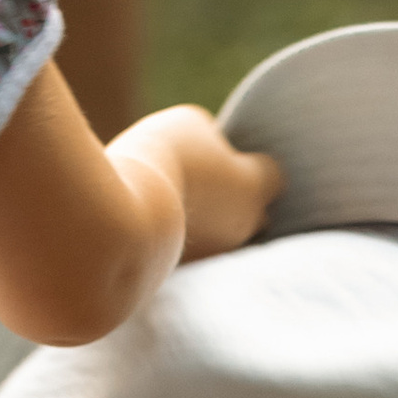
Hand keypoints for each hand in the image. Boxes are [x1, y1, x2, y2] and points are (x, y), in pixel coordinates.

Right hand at [109, 105, 281, 263]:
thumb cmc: (163, 158)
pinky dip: (188, 243)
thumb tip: (211, 143)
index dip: (255, 166)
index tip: (237, 159)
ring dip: (214, 225)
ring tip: (186, 205)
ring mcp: (217, 254)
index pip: (273, 178)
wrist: (125, 212)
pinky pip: (198, 255)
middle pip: (257, 215)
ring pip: (227, 239)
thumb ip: (211, 136)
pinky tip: (165, 225)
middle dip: (241, 201)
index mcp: (252, 186)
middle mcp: (244, 225)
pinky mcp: (189, 272)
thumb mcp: (190, 125)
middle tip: (213, 183)